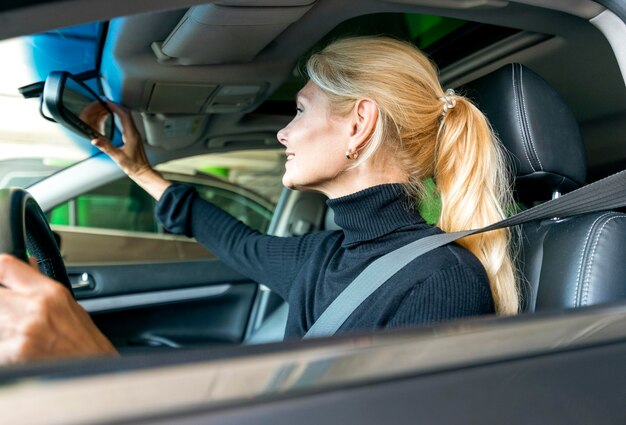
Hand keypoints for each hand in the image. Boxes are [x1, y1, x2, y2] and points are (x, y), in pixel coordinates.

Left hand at [0, 254, 116, 363]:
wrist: (95, 374)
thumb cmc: (85, 345)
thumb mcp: (69, 306)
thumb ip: (41, 285)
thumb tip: (27, 264)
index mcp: (49, 293)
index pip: (5, 266)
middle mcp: (34, 308)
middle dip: (0, 304)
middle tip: (7, 313)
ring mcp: (22, 330)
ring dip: (1, 328)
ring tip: (15, 333)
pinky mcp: (13, 353)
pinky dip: (3, 349)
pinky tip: (16, 351)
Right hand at [91, 102, 171, 200]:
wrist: (143, 172)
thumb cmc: (134, 166)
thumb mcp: (118, 157)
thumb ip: (106, 148)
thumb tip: (95, 140)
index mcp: (132, 135)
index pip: (124, 115)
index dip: (115, 106)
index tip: (107, 101)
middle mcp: (135, 133)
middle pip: (127, 114)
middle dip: (116, 105)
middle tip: (106, 101)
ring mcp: (135, 135)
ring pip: (128, 117)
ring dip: (119, 110)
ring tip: (110, 107)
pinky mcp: (134, 138)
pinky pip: (128, 123)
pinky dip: (121, 117)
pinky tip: (116, 118)